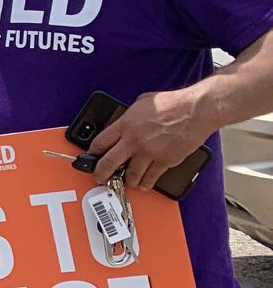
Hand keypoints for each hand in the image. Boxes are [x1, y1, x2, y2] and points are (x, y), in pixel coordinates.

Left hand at [88, 89, 210, 191]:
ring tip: (125, 181)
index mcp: (125, 124)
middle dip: (100, 174)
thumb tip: (124, 122)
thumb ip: (129, 115)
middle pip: (108, 163)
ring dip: (127, 180)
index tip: (91, 158)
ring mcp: (149, 153)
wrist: (196, 111)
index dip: (92, 153)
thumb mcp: (142, 102)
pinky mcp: (165, 161)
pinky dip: (146, 183)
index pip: (99, 143)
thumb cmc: (172, 103)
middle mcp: (134, 140)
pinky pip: (151, 178)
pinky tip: (144, 184)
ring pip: (130, 175)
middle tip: (100, 177)